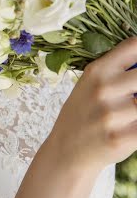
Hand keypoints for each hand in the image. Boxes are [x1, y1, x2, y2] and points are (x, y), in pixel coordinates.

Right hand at [47, 36, 136, 174]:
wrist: (66, 151)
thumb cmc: (83, 114)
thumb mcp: (91, 84)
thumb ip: (118, 70)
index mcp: (97, 71)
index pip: (133, 46)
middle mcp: (103, 89)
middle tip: (136, 93)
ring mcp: (111, 115)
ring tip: (131, 112)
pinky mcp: (120, 139)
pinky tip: (131, 125)